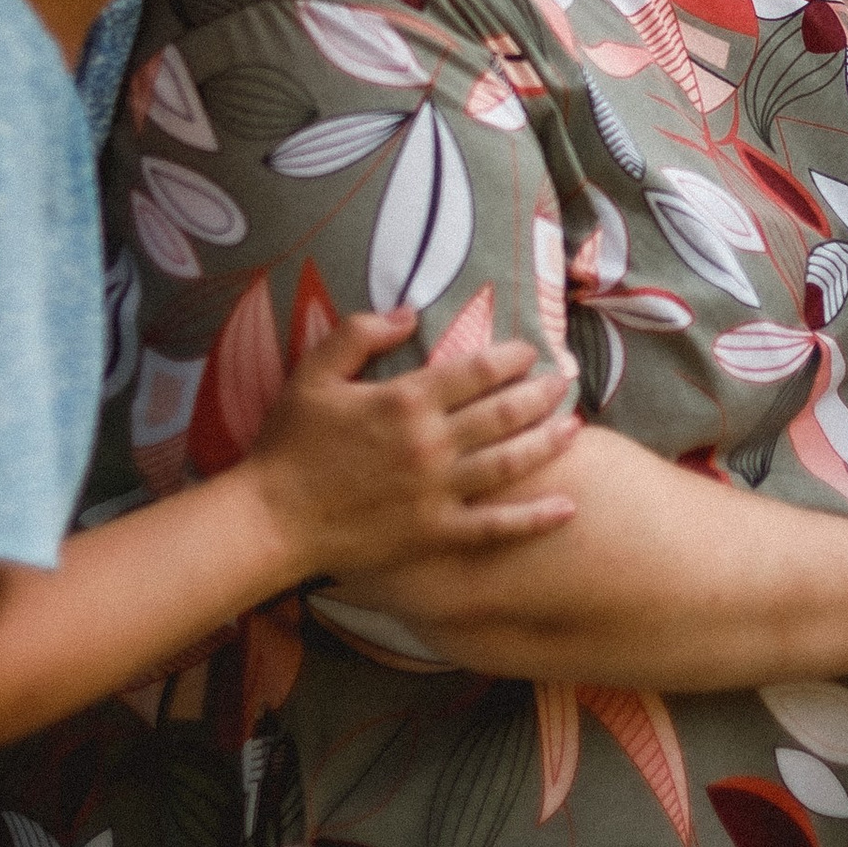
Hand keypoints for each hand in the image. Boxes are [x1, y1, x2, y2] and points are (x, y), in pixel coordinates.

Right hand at [253, 311, 580, 587]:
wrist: (272, 520)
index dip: (511, 357)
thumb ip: (359, 333)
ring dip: (547, 442)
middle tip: (565, 381)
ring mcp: (437, 492)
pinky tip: (567, 509)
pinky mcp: (435, 533)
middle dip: (541, 394)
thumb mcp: (314, 373)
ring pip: (510, 462)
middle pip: (503, 413)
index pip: (476, 370)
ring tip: (575, 427)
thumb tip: (409, 312)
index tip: (530, 350)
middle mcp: (431, 444)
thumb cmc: (289, 444)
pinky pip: (495, 526)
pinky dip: (534, 519)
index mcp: (406, 400)